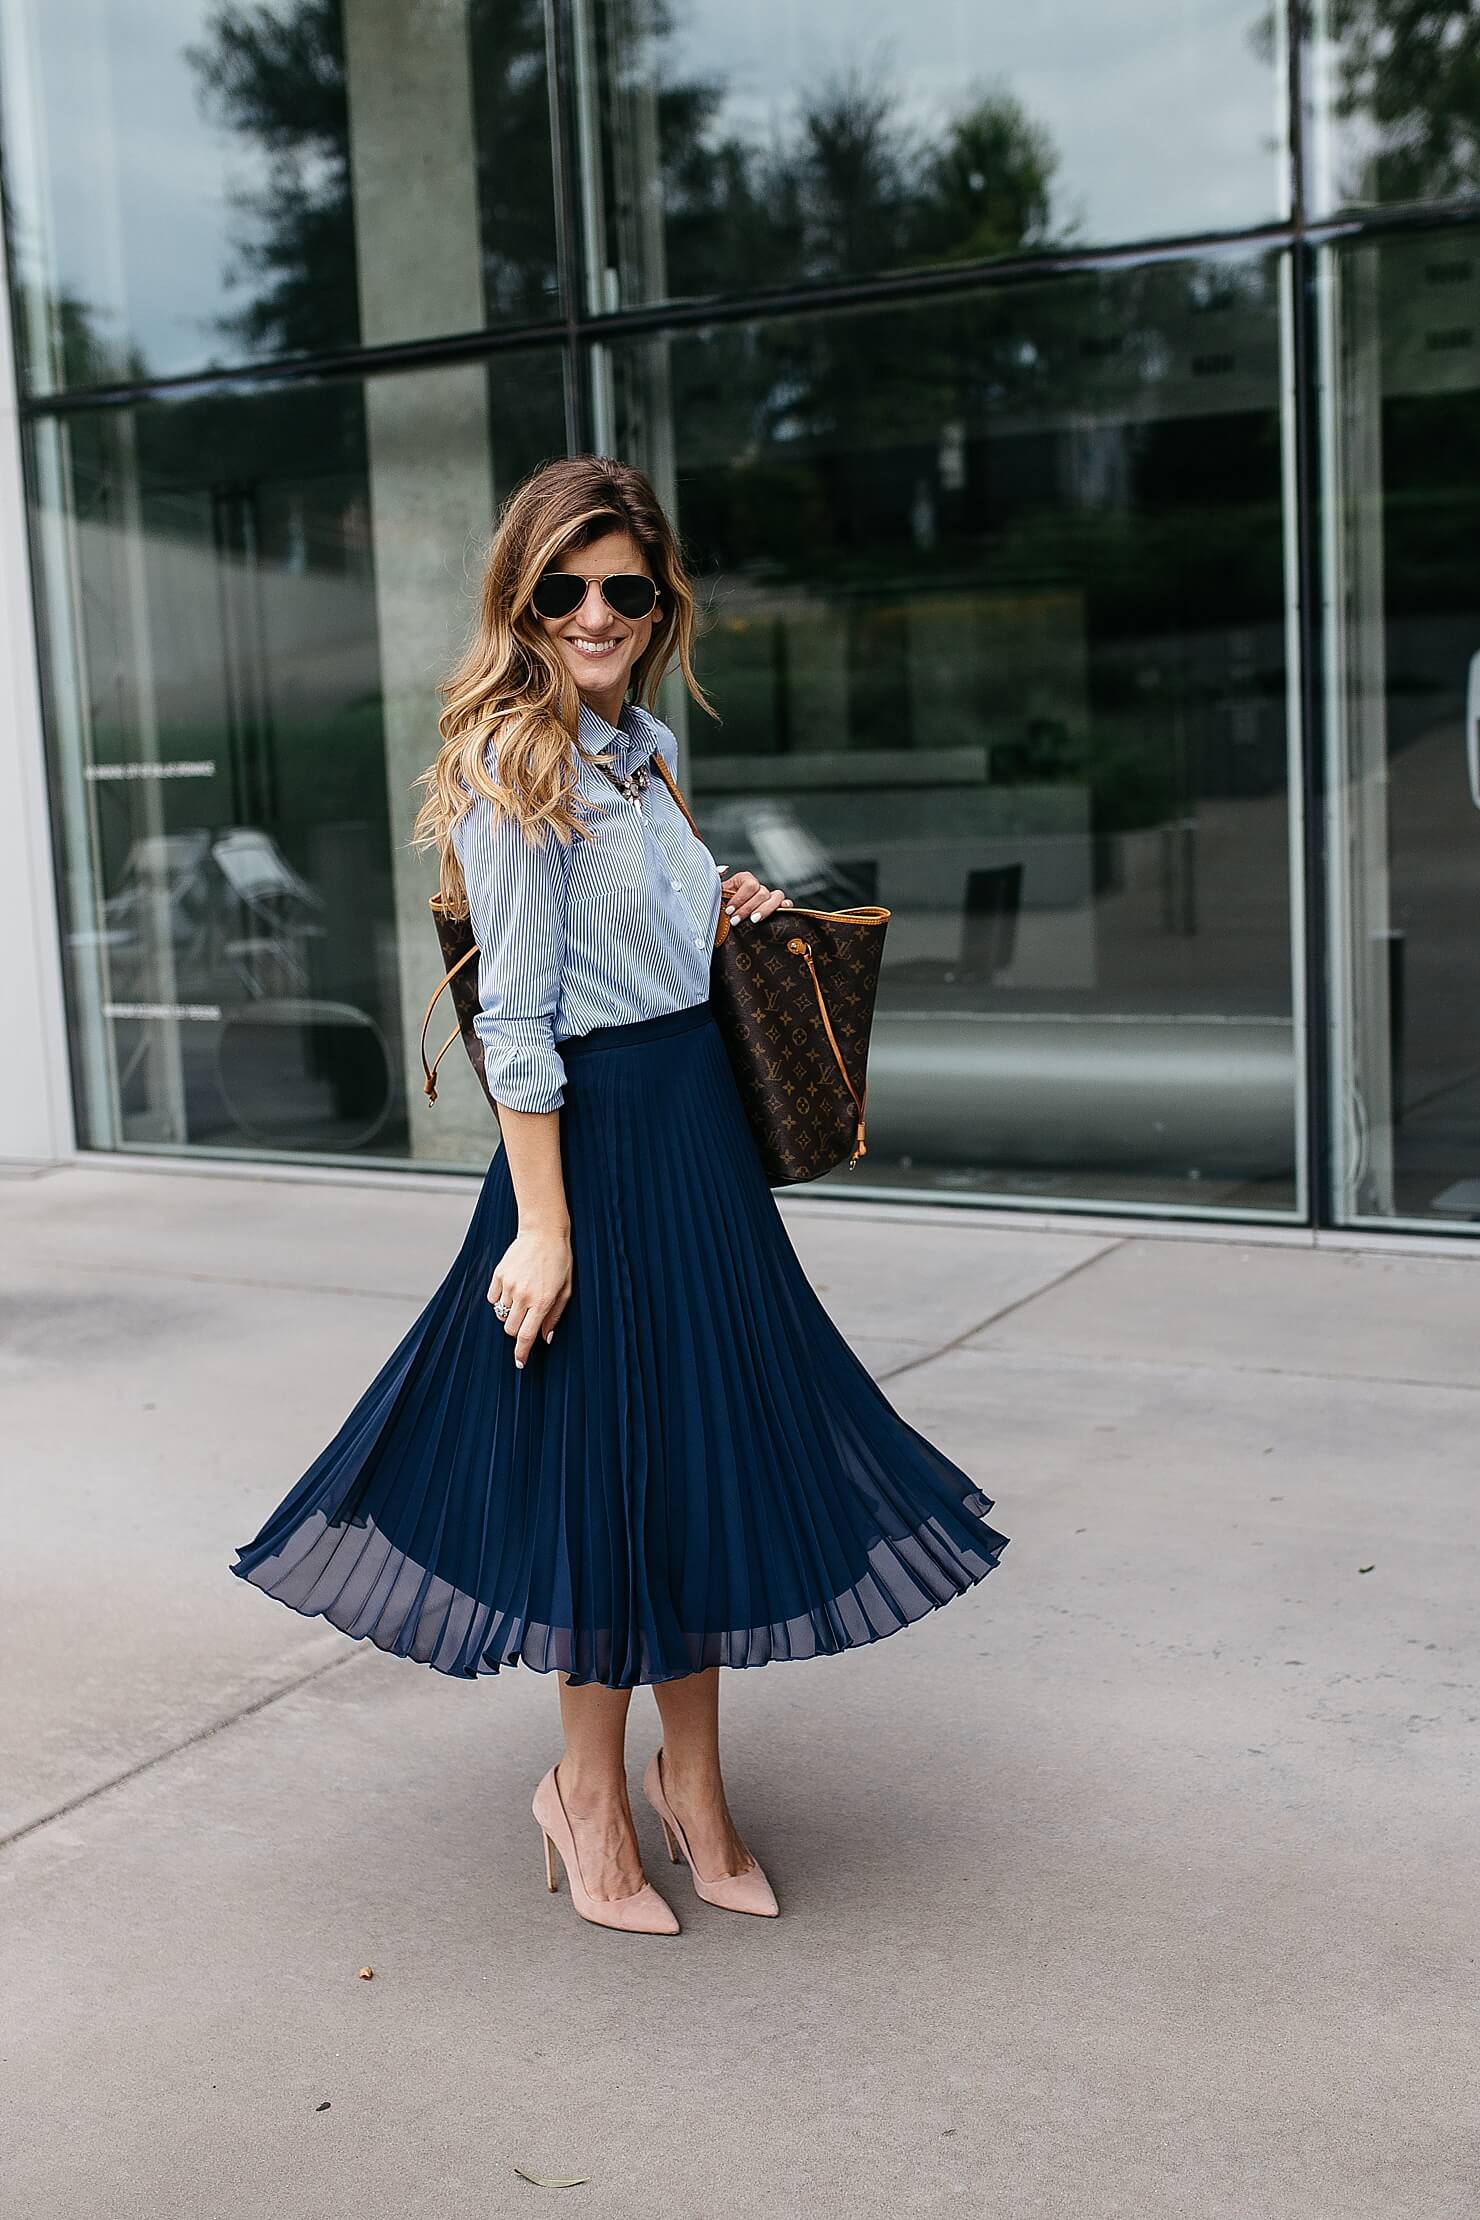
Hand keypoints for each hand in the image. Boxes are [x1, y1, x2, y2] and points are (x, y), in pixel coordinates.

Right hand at [489, 1226, 572, 1368]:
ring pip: (500, 1314)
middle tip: (526, 1321)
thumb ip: (554, 1315)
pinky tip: (512, 1289)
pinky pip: (493, 1298)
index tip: (519, 1364)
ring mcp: (509, 1284)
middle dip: (516, 1331)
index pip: (526, 1336)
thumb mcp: (566, 1290)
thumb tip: (545, 1338)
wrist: (543, 1232)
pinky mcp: (498, 1274)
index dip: (521, 1353)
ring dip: (509, 1314)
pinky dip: (500, 1300)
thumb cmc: (559, 1261)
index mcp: (542, 1301)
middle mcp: (523, 1295)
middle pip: (509, 1329)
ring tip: (522, 1300)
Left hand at [717, 867, 790, 923]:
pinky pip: (785, 904)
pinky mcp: (775, 909)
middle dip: (748, 908)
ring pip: (776, 897)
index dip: (740, 898)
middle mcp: (757, 888)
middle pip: (762, 893)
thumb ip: (717, 878)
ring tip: (753, 920)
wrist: (721, 922)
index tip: (729, 910)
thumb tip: (724, 868)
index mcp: (744, 880)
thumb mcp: (715, 892)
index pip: (749, 884)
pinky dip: (786, 907)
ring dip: (765, 909)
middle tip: (736, 920)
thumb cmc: (718, 905)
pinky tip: (782, 911)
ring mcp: (767, 898)